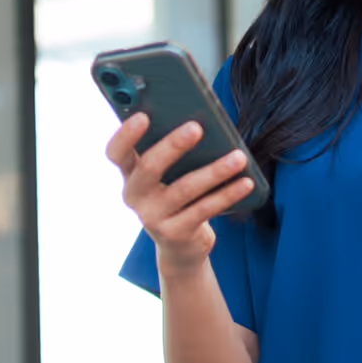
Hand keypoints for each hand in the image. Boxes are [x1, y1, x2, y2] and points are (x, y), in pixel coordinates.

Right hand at [108, 114, 257, 271]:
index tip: (143, 116)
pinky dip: (227, 194)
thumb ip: (173, 151)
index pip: (116, 152)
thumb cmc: (177, 195)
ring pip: (184, 188)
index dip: (125, 135)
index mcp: (130, 174)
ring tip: (238, 157)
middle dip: (173, 145)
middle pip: (149, 167)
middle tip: (197, 127)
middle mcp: (135, 196)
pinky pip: (204, 209)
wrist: (181, 246)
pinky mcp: (175, 233)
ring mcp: (152, 217)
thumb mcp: (168, 175)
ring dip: (214, 171)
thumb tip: (202, 121)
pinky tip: (246, 183)